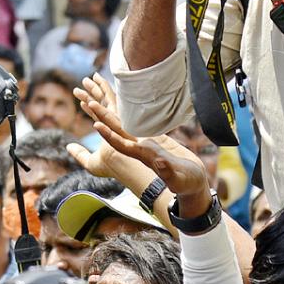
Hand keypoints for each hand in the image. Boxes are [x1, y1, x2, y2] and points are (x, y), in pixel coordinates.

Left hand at [72, 75, 208, 210]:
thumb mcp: (179, 180)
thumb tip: (159, 162)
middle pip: (119, 131)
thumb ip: (168, 171)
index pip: (122, 145)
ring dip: (113, 113)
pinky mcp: (157, 138)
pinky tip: (125, 103)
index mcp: (145, 157)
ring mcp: (149, 143)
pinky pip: (140, 123)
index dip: (109, 136)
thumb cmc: (187, 184)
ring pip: (127, 125)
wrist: (193, 183)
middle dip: (105, 117)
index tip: (96, 124)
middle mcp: (142, 149)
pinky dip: (131, 113)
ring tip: (99, 99)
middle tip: (90, 102)